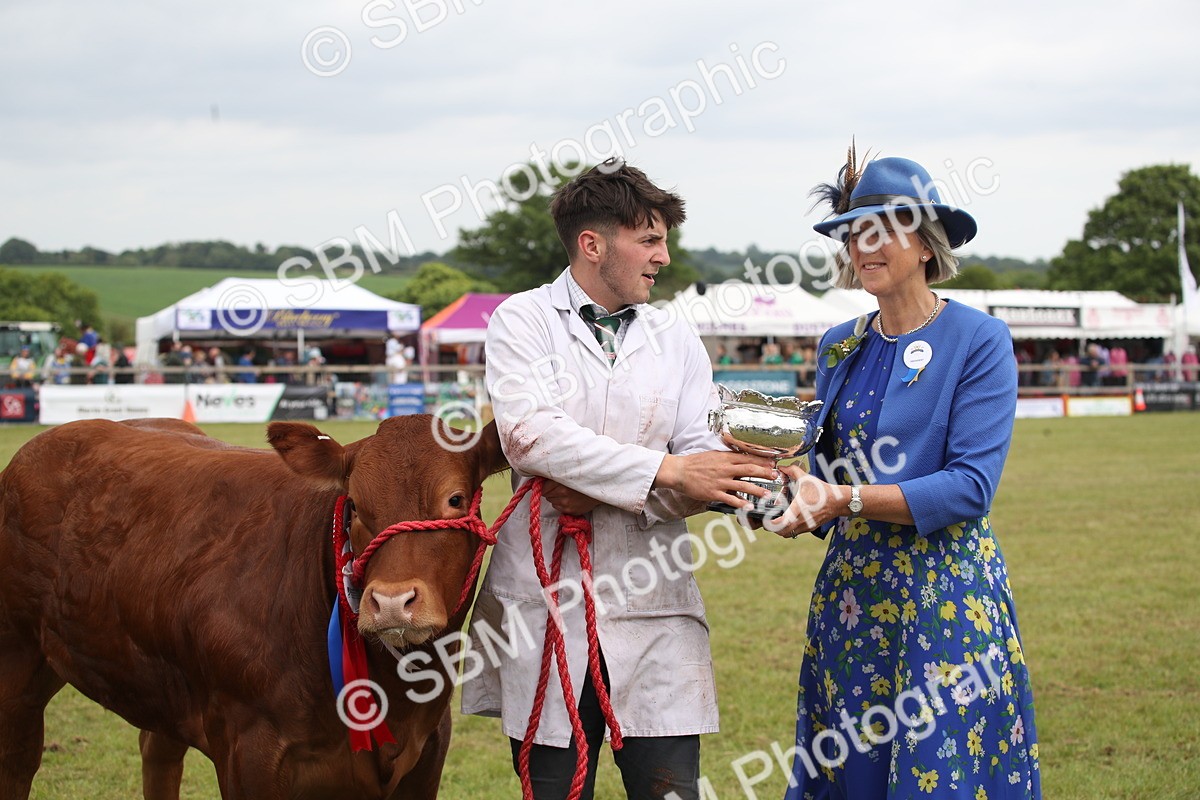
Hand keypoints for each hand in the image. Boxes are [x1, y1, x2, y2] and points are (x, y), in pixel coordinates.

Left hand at [541, 479, 601, 515]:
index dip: (546, 486)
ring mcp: (566, 503)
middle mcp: (562, 493)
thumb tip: (539, 477)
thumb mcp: (569, 472)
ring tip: (565, 493)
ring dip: (555, 498)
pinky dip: (560, 504)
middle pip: (546, 495)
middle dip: (550, 492)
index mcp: (561, 481)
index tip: (549, 485)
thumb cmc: (583, 479)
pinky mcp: (570, 510)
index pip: (544, 488)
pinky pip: (558, 508)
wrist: (598, 488)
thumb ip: (554, 474)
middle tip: (559, 488)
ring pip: (552, 502)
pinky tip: (569, 499)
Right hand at [653, 450, 777, 509]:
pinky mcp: (714, 493)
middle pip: (750, 469)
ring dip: (757, 490)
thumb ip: (727, 457)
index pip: (748, 457)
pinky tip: (750, 507)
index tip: (773, 463)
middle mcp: (725, 469)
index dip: (762, 460)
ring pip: (743, 485)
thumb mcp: (713, 455)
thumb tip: (741, 458)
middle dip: (765, 473)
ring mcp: (720, 482)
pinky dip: (741, 503)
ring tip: (767, 494)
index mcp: (725, 458)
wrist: (679, 471)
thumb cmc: (695, 463)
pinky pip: (731, 499)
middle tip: (776, 476)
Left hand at [766, 465, 847, 537]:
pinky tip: (788, 520)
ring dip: (780, 529)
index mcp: (798, 508)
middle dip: (772, 527)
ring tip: (777, 520)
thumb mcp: (806, 478)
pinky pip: (795, 533)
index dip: (771, 523)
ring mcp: (806, 526)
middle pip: (782, 532)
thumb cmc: (822, 491)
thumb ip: (792, 470)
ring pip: (788, 534)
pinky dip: (789, 529)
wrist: (838, 501)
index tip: (766, 518)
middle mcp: (801, 520)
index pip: (782, 523)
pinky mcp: (810, 528)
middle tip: (768, 519)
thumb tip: (781, 467)